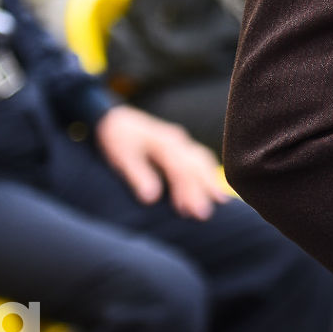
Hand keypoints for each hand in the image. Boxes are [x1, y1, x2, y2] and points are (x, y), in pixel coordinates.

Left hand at [95, 106, 226, 220]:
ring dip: (209, 180)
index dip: (189, 191)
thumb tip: (151, 198)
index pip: (182, 170)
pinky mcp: (179, 144)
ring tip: (219, 201)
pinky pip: (198, 157)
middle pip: (196, 166)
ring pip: (201, 160)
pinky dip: (206, 171)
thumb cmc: (116, 139)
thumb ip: (138, 175)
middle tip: (207, 214)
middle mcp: (177, 140)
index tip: (193, 212)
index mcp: (164, 143)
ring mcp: (180, 141)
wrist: (113, 117)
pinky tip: (209, 183)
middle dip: (205, 189)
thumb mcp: (121, 156)